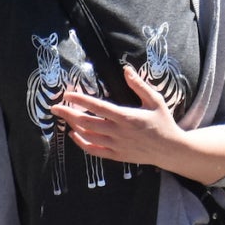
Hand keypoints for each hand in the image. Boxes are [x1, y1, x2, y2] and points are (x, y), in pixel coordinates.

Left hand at [53, 65, 186, 168]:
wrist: (169, 149)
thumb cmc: (163, 122)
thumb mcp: (155, 100)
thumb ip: (139, 85)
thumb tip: (126, 69)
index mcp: (126, 117)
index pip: (97, 106)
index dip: (80, 100)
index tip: (67, 94)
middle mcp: (118, 132)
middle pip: (86, 122)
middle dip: (68, 114)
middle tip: (55, 107)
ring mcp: (116, 145)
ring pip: (88, 136)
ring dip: (74, 126)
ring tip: (64, 117)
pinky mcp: (116, 155)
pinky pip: (94, 150)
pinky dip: (81, 143)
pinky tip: (75, 135)